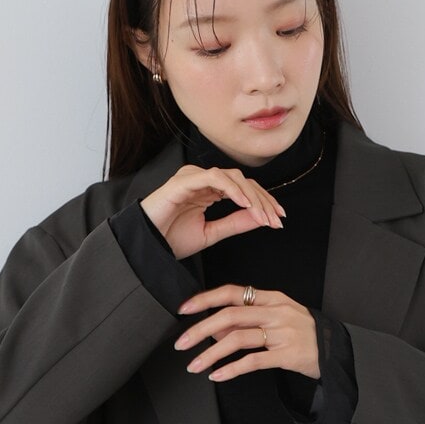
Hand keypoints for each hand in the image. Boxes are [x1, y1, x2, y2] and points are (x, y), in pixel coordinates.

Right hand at [139, 165, 285, 259]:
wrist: (146, 246)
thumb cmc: (170, 239)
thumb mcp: (211, 233)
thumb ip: (235, 223)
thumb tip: (261, 217)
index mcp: (209, 190)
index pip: (244, 190)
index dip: (264, 202)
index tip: (278, 219)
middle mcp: (203, 180)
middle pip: (243, 182)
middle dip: (263, 200)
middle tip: (276, 219)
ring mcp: (194, 177)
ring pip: (232, 178)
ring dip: (251, 197)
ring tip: (263, 215)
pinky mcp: (185, 180)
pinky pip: (214, 178)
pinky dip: (232, 189)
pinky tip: (244, 204)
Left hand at [173, 285, 320, 381]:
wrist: (334, 351)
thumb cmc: (301, 333)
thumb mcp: (276, 317)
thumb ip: (247, 320)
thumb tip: (214, 326)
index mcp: (271, 298)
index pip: (232, 292)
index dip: (205, 299)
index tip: (184, 309)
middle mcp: (276, 312)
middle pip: (230, 315)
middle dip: (200, 329)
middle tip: (181, 343)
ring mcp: (282, 333)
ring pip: (238, 339)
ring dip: (210, 353)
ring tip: (194, 365)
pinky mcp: (287, 355)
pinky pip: (253, 361)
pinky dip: (231, 369)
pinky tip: (217, 375)